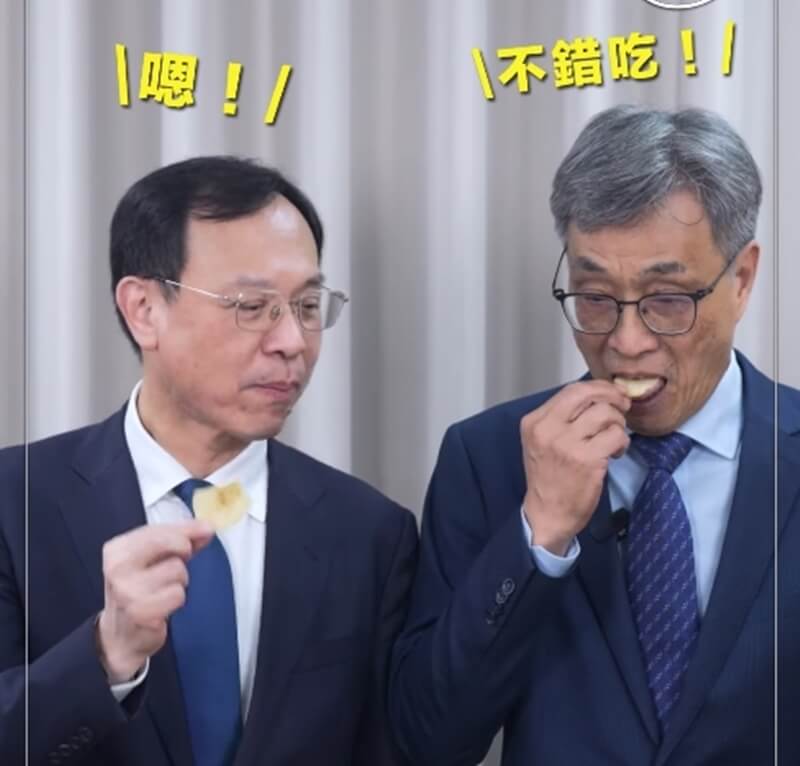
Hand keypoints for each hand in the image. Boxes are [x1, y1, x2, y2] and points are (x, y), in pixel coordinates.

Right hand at [96, 521, 213, 683]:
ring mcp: (127, 591)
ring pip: (178, 570)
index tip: (205, 529)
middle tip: (177, 563)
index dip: (187, 529)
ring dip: (178, 581)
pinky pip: (178, 595)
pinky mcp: (142, 612)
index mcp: (117, 549)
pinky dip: (176, 600)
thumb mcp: (155, 558)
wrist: (122, 634)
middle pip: (173, 543)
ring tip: (162, 590)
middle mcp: (118, 568)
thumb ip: (181, 539)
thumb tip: (206, 528)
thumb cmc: (141, 590)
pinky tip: (162, 606)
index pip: (159, 529)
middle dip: (183, 551)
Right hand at [521, 380, 630, 555]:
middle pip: (588, 395)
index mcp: (535, 422)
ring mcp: (567, 444)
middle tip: (622, 406)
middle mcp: (548, 429)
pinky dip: (622, 442)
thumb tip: (597, 396)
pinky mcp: (587, 460)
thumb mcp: (541, 441)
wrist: (547, 514)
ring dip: (618, 423)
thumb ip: (561, 418)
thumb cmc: (548, 478)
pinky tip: (616, 453)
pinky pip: (616, 436)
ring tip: (614, 438)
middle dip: (612, 396)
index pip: (571, 390)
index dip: (597, 388)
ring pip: (606, 414)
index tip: (611, 394)